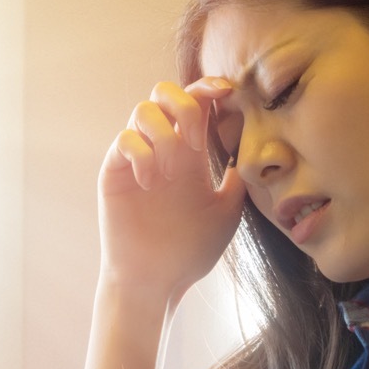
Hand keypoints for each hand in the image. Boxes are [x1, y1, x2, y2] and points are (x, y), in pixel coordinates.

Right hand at [98, 78, 245, 303]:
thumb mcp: (226, 212)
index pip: (197, 102)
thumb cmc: (189, 251)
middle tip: (195, 142)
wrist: (156, 281)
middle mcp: (162, 148)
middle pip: (165, 91)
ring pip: (143, 109)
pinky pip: (125, 140)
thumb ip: (236, 179)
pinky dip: (142, 153)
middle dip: (185, 104)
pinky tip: (150, 181)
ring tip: (171, 171)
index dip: (210, 87)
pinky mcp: (114, 172)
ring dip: (164, 133)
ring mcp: (136, 158)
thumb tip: (254, 149)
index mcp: (190, 154)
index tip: (229, 92)